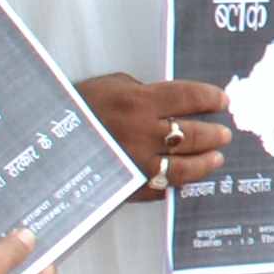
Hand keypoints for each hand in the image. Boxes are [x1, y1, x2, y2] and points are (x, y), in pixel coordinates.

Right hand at [81, 74, 230, 198]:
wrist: (48, 138)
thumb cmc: (80, 106)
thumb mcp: (113, 85)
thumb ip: (145, 92)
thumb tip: (174, 104)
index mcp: (139, 102)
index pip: (188, 98)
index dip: (210, 99)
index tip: (222, 102)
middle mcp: (141, 133)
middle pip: (192, 135)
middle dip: (214, 134)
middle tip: (224, 134)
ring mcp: (136, 163)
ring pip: (183, 167)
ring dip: (205, 163)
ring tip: (216, 158)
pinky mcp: (127, 186)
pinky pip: (161, 188)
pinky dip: (176, 183)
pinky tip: (185, 178)